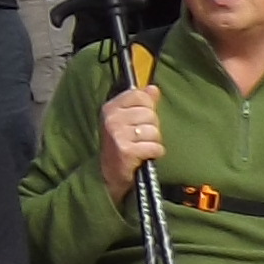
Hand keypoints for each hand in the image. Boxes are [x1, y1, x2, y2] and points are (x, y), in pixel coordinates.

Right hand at [98, 83, 165, 198]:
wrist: (108, 174)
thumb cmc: (120, 145)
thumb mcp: (125, 120)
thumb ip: (140, 103)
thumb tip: (153, 88)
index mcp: (111, 108)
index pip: (139, 95)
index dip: (148, 107)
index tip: (142, 118)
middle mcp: (112, 119)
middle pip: (150, 114)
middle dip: (152, 127)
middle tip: (142, 137)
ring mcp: (118, 135)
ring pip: (154, 131)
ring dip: (154, 141)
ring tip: (143, 146)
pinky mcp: (126, 151)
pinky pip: (155, 146)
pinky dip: (155, 152)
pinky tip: (146, 155)